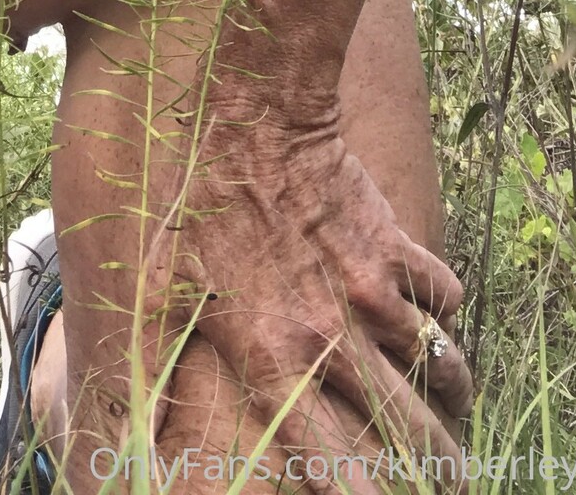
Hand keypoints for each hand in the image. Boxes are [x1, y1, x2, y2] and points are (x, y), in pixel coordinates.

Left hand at [138, 98, 473, 491]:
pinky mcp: (393, 244)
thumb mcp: (154, 294)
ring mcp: (372, 290)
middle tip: (451, 488)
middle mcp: (333, 337)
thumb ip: (146, 375)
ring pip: (437, 366)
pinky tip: (432, 323)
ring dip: (449, 399)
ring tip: (452, 420)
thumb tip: (123, 450)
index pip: (338, 468)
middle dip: (437, 472)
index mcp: (275, 361)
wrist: (250, 118)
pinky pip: (442, 297)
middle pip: (408, 431)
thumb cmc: (192, 208)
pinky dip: (443, 316)